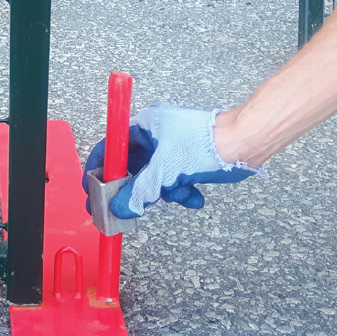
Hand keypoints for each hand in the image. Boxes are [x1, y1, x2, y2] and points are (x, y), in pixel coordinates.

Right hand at [83, 105, 263, 218]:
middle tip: (124, 209)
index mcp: (144, 126)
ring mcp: (171, 151)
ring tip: (178, 192)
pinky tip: (193, 195)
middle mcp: (156, 136)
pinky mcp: (186, 164)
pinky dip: (182, 193)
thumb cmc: (208, 142)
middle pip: (131, 170)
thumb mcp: (165, 170)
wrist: (245, 144)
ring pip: (153, 181)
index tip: (91, 190)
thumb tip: (121, 208)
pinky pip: (173, 184)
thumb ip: (139, 192)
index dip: (99, 170)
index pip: (110, 148)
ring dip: (165, 193)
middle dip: (135, 190)